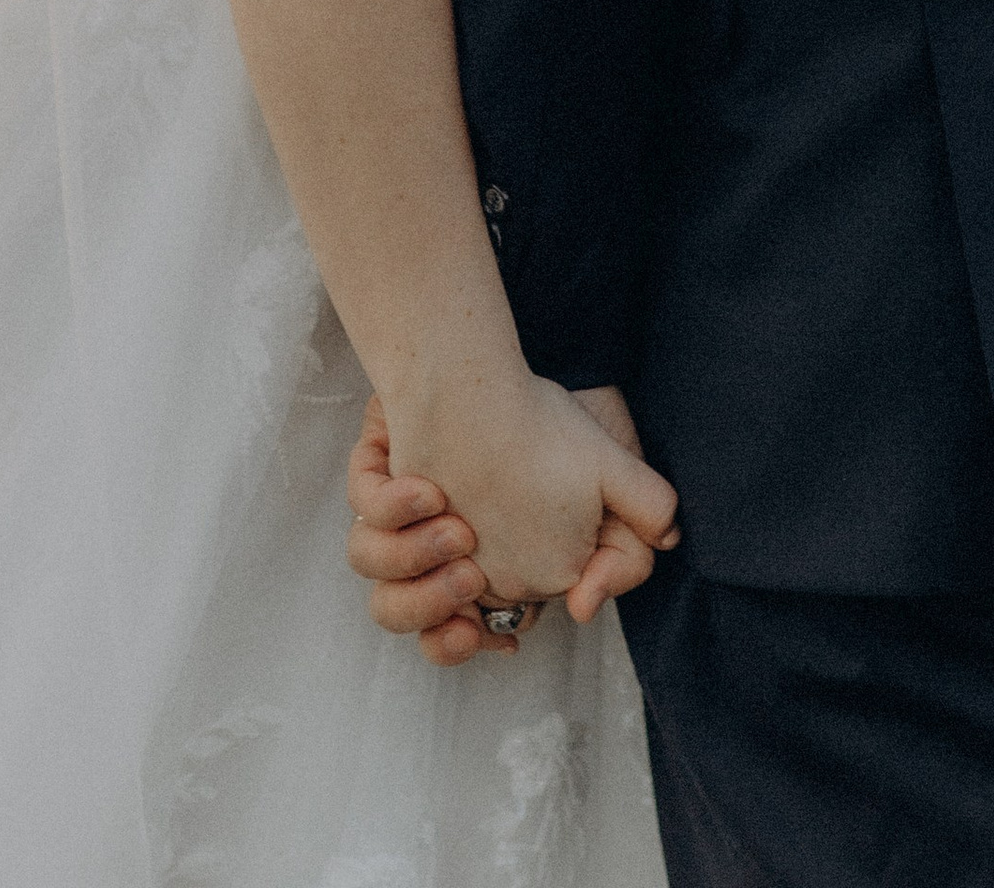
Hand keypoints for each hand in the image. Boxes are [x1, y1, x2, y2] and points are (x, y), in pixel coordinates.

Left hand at [347, 385, 676, 666]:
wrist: (530, 354)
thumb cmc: (562, 425)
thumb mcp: (613, 486)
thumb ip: (628, 553)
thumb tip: (586, 606)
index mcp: (483, 566)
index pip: (462, 634)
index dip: (469, 640)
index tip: (490, 624)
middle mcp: (436, 546)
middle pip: (404, 612)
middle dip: (430, 605)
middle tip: (467, 576)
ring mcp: (404, 509)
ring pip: (373, 564)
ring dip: (405, 559)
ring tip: (451, 529)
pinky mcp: (384, 466)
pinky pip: (365, 500)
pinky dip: (388, 502)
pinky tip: (426, 487)